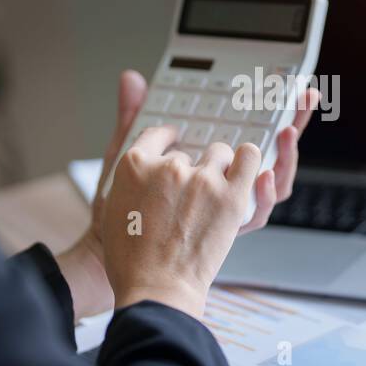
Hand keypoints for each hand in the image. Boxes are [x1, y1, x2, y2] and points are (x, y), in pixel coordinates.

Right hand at [57, 70, 318, 317]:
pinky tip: (251, 168)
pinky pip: (250, 162)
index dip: (168, 144)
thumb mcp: (111, 186)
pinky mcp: (232, 198)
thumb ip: (125, 122)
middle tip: (191, 192)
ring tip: (216, 186)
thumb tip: (131, 76)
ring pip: (222, 152)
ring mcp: (202, 181)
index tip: (172, 155)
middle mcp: (170, 167)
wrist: (151, 289)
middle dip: (194, 167)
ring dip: (223, 165)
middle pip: (192, 149)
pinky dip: (254, 163)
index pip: (158, 135)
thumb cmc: (129, 248)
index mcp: (134, 163)